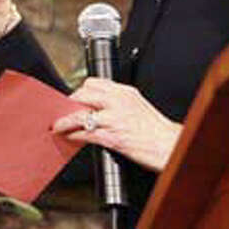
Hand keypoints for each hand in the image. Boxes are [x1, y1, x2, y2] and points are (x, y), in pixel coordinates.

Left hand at [52, 78, 181, 172]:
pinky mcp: (112, 137)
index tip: (74, 98)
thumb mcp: (137, 105)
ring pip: (79, 115)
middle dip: (68, 104)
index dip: (79, 90)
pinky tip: (71, 137)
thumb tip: (98, 105)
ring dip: (65, 122)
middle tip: (62, 110)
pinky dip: (74, 136)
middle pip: (82, 95)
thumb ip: (118, 101)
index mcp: (125, 92)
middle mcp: (118, 102)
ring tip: (58, 126)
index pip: (93, 82)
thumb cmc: (155, 130)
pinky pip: (85, 134)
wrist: (170, 146)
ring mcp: (114, 120)